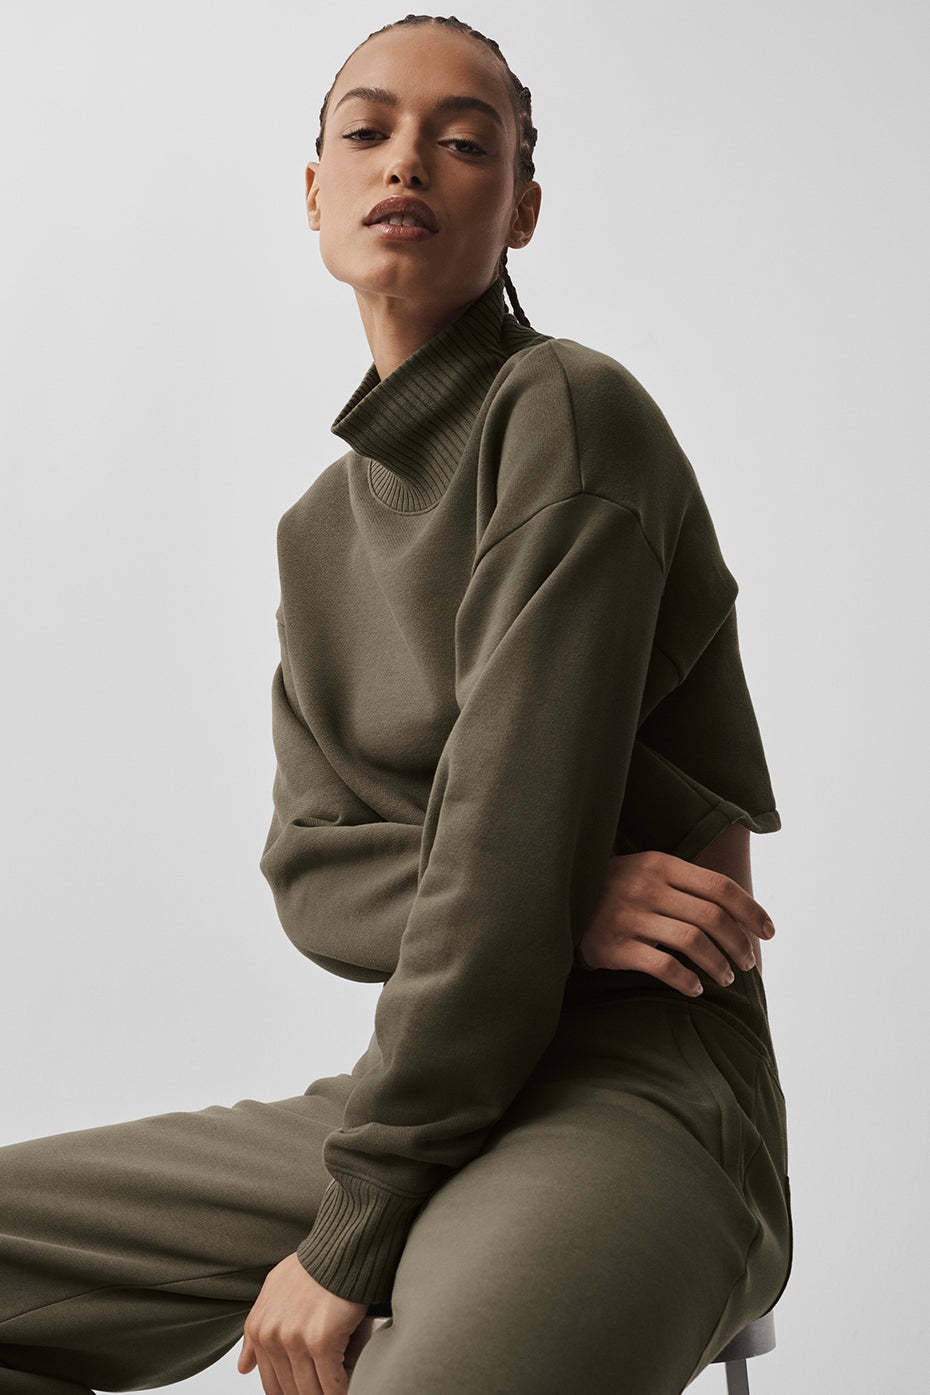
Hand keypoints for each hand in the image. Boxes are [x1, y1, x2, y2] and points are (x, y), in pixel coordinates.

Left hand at [237, 1252, 369, 1393]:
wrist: (339, 1249)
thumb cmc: (313, 1267)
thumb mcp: (273, 1292)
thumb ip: (256, 1333)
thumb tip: (243, 1368)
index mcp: (258, 1328)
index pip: (271, 1382)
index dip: (292, 1391)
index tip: (307, 1389)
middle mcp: (271, 1336)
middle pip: (291, 1390)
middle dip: (310, 1392)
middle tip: (326, 1386)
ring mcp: (294, 1340)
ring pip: (311, 1390)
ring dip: (326, 1392)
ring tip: (338, 1385)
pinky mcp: (320, 1341)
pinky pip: (332, 1384)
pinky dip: (342, 1389)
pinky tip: (349, 1383)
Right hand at [577, 849, 774, 992]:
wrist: (556, 900)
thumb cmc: (615, 889)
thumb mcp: (647, 871)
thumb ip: (686, 883)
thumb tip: (741, 912)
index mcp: (660, 864)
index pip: (719, 886)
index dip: (751, 911)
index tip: (769, 932)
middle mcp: (645, 887)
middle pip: (712, 917)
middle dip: (740, 944)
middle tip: (748, 963)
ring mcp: (628, 916)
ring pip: (693, 943)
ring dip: (719, 964)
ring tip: (727, 977)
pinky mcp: (613, 946)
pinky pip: (662, 966)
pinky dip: (686, 980)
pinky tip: (695, 989)